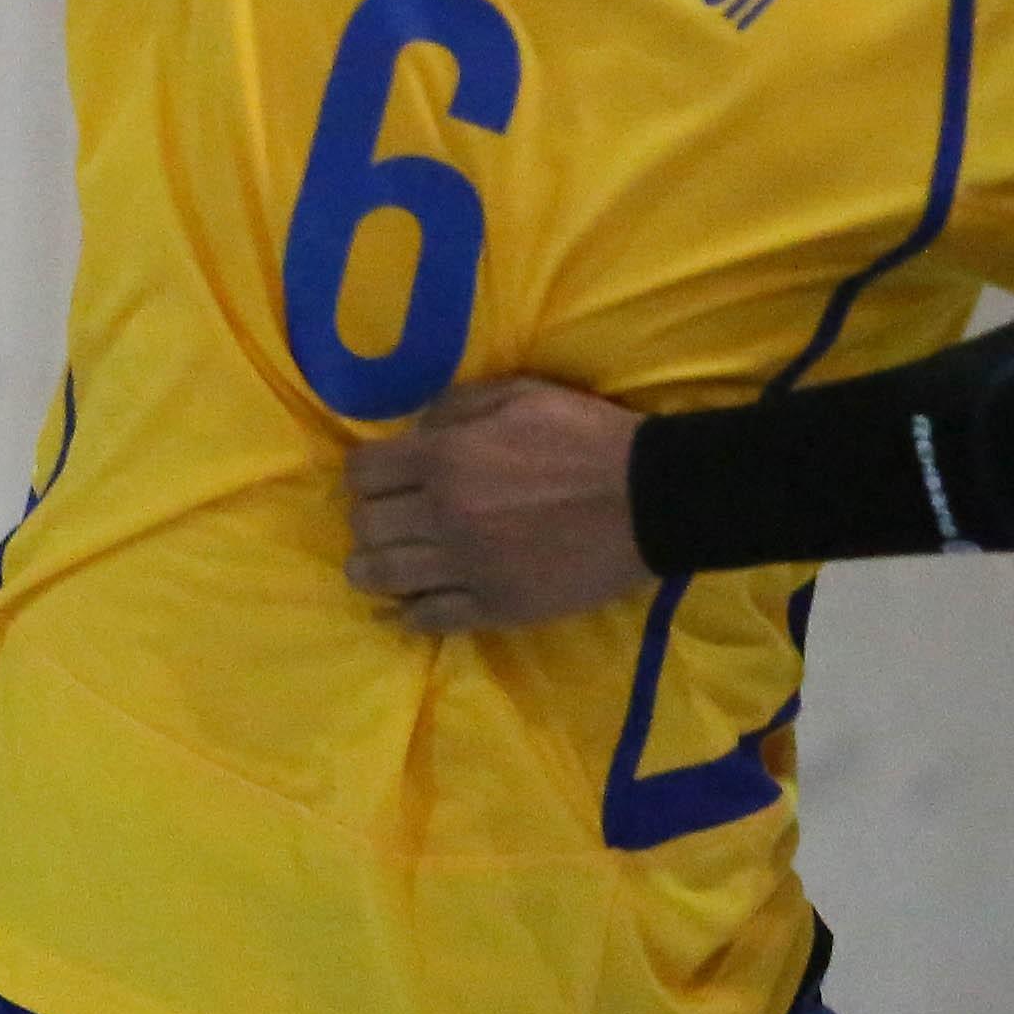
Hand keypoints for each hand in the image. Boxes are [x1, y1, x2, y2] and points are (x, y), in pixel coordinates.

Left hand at [343, 378, 658, 636]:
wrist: (651, 500)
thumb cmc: (584, 437)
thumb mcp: (516, 395)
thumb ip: (454, 408)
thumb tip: (413, 431)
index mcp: (444, 458)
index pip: (363, 473)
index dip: (368, 472)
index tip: (382, 476)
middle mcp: (444, 515)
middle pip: (366, 526)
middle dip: (370, 518)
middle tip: (387, 517)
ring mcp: (468, 567)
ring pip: (383, 577)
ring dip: (374, 567)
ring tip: (384, 563)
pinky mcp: (497, 607)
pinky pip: (428, 618)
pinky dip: (410, 611)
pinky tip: (410, 603)